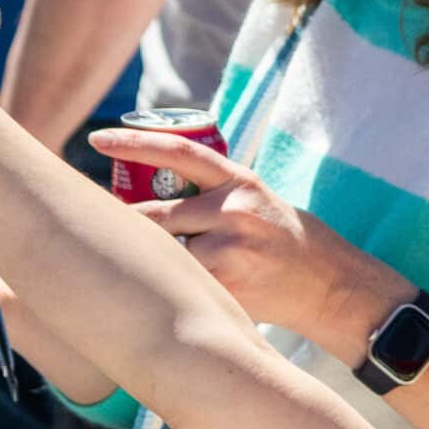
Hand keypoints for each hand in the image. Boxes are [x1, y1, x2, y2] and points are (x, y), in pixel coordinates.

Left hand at [82, 124, 388, 351]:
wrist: (330, 285)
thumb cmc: (284, 238)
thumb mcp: (255, 200)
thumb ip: (211, 192)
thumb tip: (146, 186)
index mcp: (240, 181)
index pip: (178, 151)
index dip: (133, 142)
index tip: (97, 137)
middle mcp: (235, 211)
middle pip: (156, 213)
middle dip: (124, 222)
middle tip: (98, 224)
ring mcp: (232, 251)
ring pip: (165, 252)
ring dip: (147, 258)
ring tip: (131, 263)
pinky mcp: (230, 288)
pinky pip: (182, 283)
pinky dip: (168, 285)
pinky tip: (164, 291)